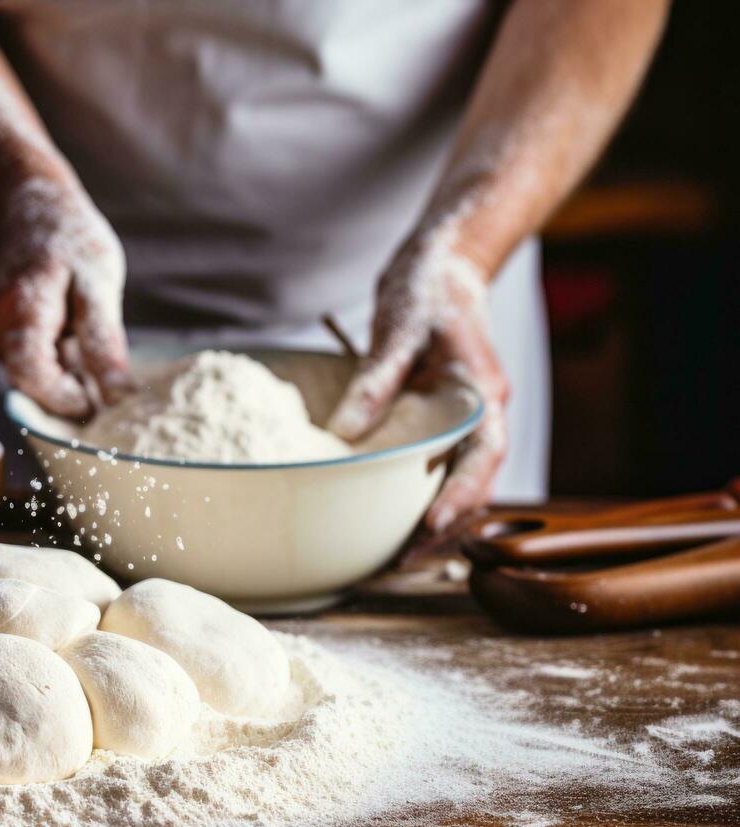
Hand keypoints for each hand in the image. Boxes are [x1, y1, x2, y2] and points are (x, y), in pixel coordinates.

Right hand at [0, 177, 133, 417]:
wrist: (28, 206)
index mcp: (18, 312)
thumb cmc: (68, 240)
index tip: (99, 401)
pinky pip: (32, 366)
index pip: (31, 378)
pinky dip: (58, 364)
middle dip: (70, 392)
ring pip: (33, 379)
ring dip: (66, 376)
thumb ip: (104, 342)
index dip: (65, 401)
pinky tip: (74, 335)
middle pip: (32, 386)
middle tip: (107, 375)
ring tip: (89, 338)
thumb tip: (117, 398)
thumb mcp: (100, 284)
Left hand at [328, 234, 510, 534]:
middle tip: (401, 561)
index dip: (460, 493)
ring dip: (435, 520)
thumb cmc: (425, 291)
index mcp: (480, 392)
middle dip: (445, 525)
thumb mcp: (397, 329)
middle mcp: (482, 412)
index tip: (430, 524)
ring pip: (460, 482)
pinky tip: (390, 520)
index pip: (483, 454)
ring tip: (395, 557)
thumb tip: (343, 434)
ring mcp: (466, 419)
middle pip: (475, 482)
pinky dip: (421, 496)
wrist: (443, 265)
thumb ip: (375, 380)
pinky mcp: (446, 421)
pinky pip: (442, 468)